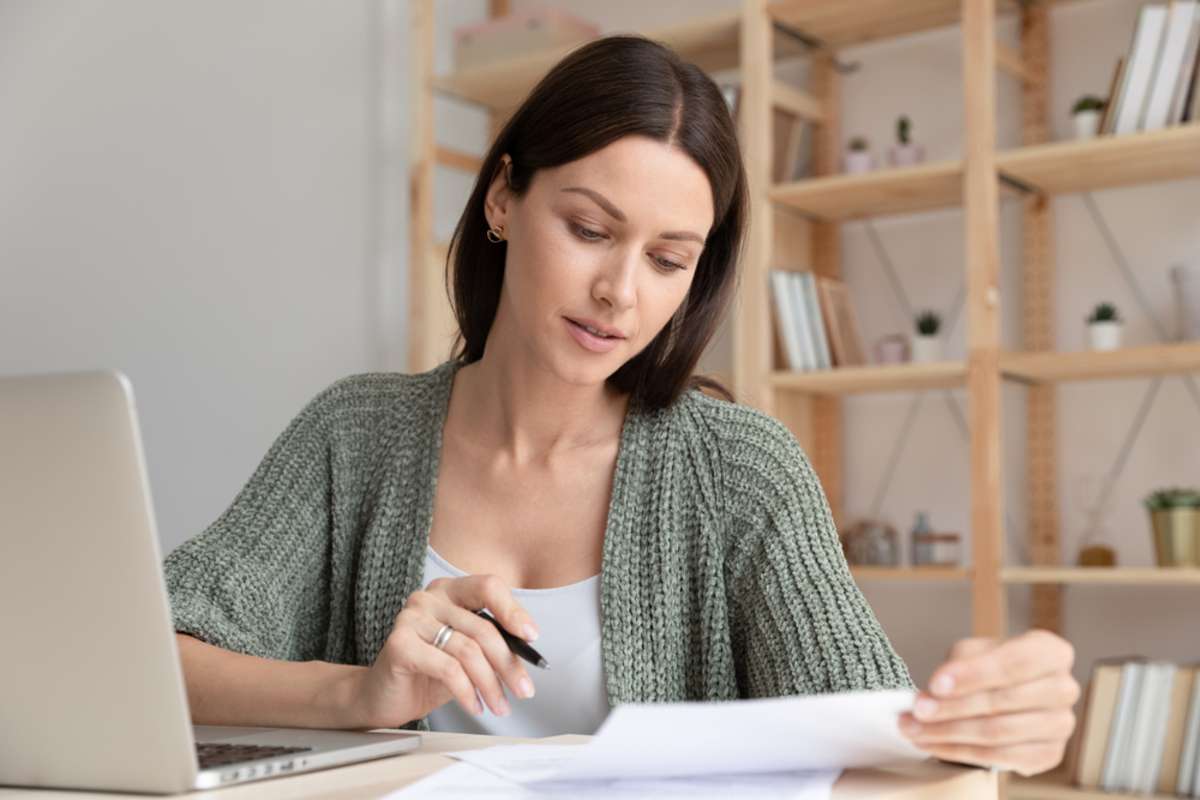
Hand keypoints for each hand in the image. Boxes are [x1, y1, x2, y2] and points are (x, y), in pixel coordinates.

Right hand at [349, 574, 539, 728]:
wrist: (383, 696)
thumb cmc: (428, 672)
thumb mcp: (466, 653)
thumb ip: (491, 644)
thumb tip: (528, 653)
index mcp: (450, 591)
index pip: (488, 586)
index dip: (513, 610)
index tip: (531, 636)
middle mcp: (429, 597)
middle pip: (482, 627)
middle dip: (508, 664)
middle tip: (524, 690)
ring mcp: (411, 617)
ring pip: (468, 651)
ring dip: (490, 685)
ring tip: (499, 706)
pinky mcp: (399, 643)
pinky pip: (448, 669)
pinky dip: (467, 692)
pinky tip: (475, 706)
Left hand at [898, 629, 1080, 776]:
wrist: (1003, 694)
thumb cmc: (988, 667)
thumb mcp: (972, 653)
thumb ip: (959, 666)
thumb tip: (938, 689)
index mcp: (1050, 652)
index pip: (1014, 663)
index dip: (974, 674)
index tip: (936, 685)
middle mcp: (1064, 688)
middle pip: (1003, 702)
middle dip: (952, 708)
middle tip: (916, 710)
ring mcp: (1061, 724)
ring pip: (998, 733)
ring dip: (949, 733)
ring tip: (914, 729)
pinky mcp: (1050, 754)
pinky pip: (1000, 757)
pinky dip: (959, 752)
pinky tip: (933, 744)